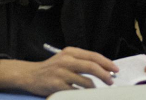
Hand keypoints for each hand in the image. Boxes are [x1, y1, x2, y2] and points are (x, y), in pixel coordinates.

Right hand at [0, 47, 117, 95]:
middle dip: (105, 74)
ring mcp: (61, 73)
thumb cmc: (51, 68)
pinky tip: (83, 93)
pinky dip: (83, 93)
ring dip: (95, 87)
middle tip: (111, 81)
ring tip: (96, 89)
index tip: (115, 69)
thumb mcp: (66, 58)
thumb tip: (103, 68)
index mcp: (70, 51)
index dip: (106, 63)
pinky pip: (76, 91)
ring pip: (86, 81)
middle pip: (92, 66)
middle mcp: (66, 60)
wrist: (30, 75)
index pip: (93, 56)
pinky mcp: (57, 85)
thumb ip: (81, 61)